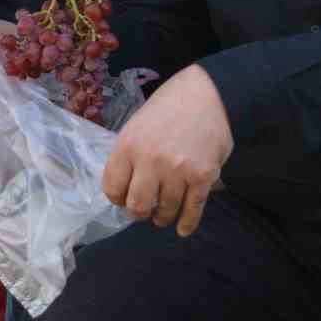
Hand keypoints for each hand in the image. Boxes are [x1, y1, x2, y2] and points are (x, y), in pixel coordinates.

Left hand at [102, 64, 232, 235]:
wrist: (207, 92)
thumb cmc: (168, 106)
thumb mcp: (137, 125)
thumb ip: (130, 155)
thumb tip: (125, 188)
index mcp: (128, 146)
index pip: (112, 189)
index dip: (117, 198)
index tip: (124, 198)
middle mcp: (150, 160)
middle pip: (137, 207)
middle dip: (139, 212)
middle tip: (144, 210)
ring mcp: (178, 170)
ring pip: (165, 211)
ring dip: (162, 217)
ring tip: (163, 215)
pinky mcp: (203, 176)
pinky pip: (192, 209)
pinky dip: (187, 223)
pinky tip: (182, 229)